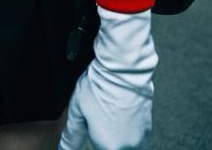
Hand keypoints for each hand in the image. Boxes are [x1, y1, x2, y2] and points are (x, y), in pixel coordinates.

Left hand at [59, 7, 156, 149]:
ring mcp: (141, 137)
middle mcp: (128, 147)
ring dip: (117, 133)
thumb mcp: (77, 110)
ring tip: (110, 110)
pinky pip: (136, 134)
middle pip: (113, 147)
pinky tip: (119, 108)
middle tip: (100, 115)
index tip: (93, 122)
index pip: (99, 149)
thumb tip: (63, 148)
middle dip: (105, 136)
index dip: (94, 135)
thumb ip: (72, 135)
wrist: (123, 69)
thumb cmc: (99, 87)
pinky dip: (128, 126)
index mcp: (109, 147)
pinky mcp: (148, 126)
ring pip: (126, 143)